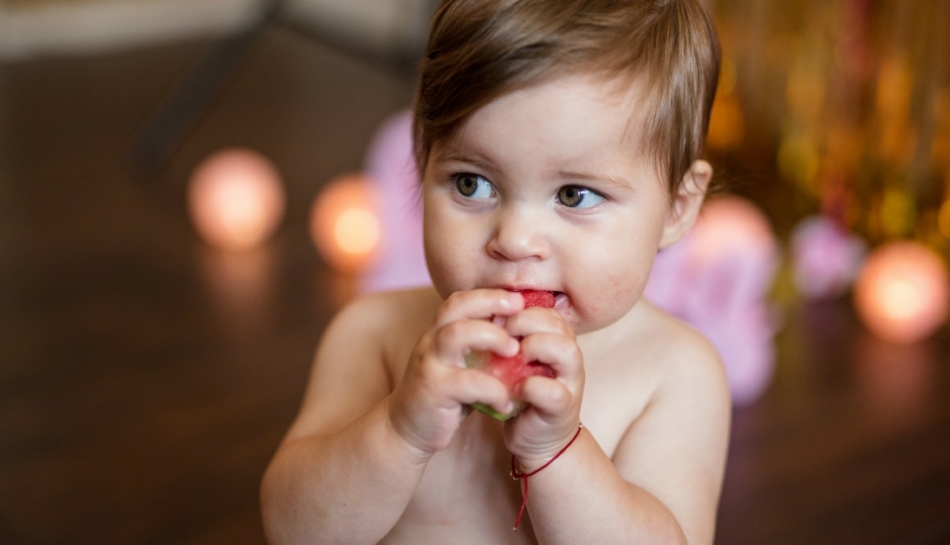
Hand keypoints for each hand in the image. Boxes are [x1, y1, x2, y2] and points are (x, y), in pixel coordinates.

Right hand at [388, 289, 523, 457]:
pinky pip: (467, 383)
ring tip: (514, 351)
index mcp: (438, 333)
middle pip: (456, 307)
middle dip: (491, 303)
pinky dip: (493, 390)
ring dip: (492, 337)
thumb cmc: (443, 396)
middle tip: (521, 312)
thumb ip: (480, 349)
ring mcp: (430, 364)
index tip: (518, 299)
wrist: (406, 430)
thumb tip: (519, 332)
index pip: (459, 300)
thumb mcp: (460, 366)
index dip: (488, 295)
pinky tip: (505, 403)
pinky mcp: (433, 391)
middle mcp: (430, 342)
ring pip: (457, 334)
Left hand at [502, 304, 584, 472]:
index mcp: (557, 340)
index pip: (546, 311)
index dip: (520, 308)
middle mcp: (569, 357)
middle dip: (525, 322)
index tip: (495, 316)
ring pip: (566, 351)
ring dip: (535, 347)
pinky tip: (514, 389)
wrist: (535, 437)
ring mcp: (570, 383)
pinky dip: (532, 387)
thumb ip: (507, 339)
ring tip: (511, 356)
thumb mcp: (513, 361)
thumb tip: (482, 312)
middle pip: (558, 325)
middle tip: (501, 333)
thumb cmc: (521, 393)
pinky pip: (554, 392)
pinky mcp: (562, 409)